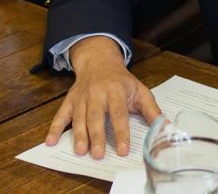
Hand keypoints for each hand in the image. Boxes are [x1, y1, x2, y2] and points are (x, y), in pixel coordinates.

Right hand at [45, 36, 160, 158]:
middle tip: (98, 154)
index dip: (121, 132)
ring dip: (79, 135)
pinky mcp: (70, 100)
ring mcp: (82, 97)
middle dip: (97, 136)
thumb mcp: (140, 90)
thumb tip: (166, 126)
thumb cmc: (122, 81)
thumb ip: (152, 110)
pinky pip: (61, 114)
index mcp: (116, 91)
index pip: (119, 114)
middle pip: (97, 117)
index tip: (123, 150)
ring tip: (80, 151)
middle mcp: (97, 94)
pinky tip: (51, 141)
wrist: (99, 61)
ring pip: (79, 118)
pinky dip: (55, 128)